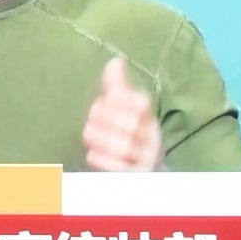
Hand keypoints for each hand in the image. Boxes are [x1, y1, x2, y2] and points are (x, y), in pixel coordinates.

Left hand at [81, 56, 163, 172]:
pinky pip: (120, 169)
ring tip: (88, 133)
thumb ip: (117, 87)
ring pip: (125, 146)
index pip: (141, 103)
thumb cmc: (127, 136)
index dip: (121, 99)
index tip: (106, 99)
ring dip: (101, 137)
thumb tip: (115, 61)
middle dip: (107, 117)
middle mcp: (152, 139)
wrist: (139, 173)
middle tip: (91, 116)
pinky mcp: (134, 178)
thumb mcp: (124, 112)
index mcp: (149, 119)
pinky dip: (103, 159)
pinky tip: (91, 154)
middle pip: (132, 124)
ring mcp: (145, 160)